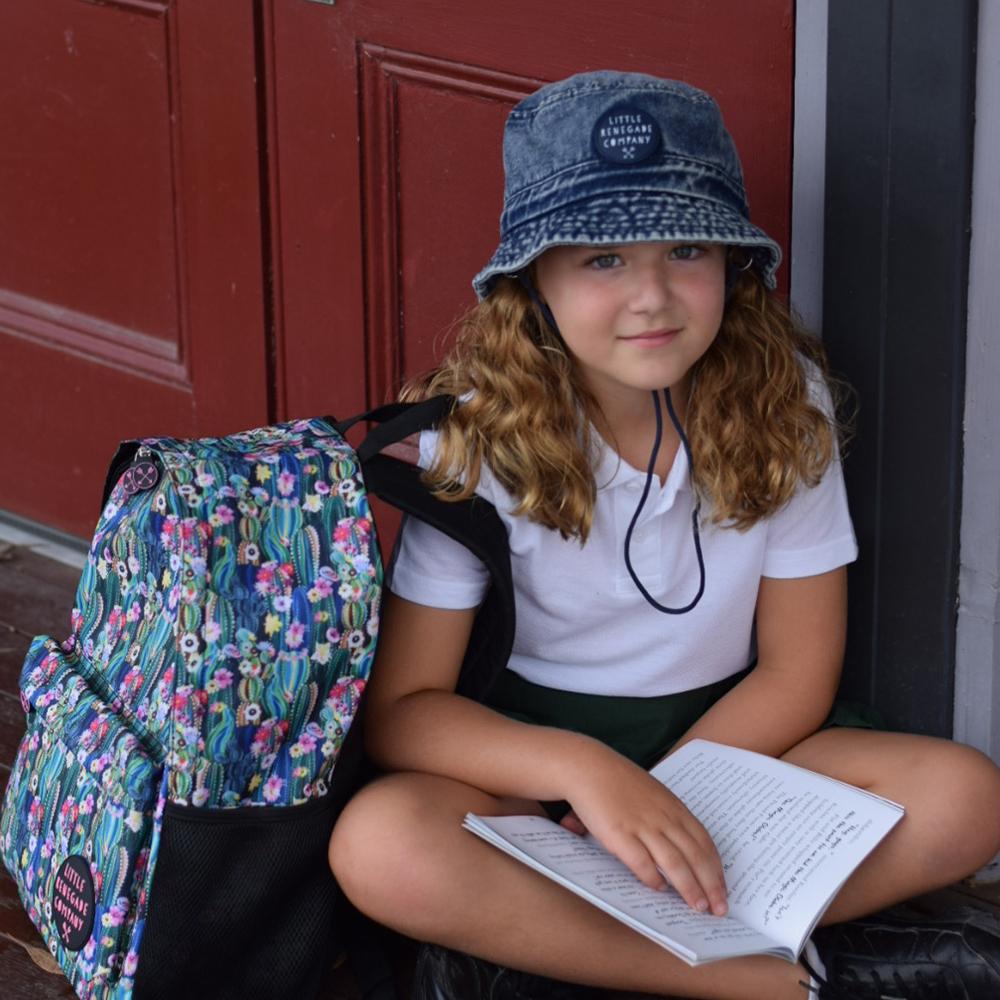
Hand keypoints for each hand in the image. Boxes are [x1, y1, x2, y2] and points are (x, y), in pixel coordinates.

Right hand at [562, 747, 727, 915]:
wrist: (587, 766)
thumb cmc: (619, 781)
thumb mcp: (653, 794)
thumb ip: (668, 816)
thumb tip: (682, 848)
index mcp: (673, 807)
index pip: (704, 842)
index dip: (716, 868)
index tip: (723, 888)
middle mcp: (662, 817)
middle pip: (695, 856)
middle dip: (711, 885)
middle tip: (719, 908)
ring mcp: (642, 826)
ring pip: (674, 863)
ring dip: (689, 888)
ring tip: (698, 907)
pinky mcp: (619, 834)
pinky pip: (641, 862)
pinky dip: (653, 878)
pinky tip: (659, 889)